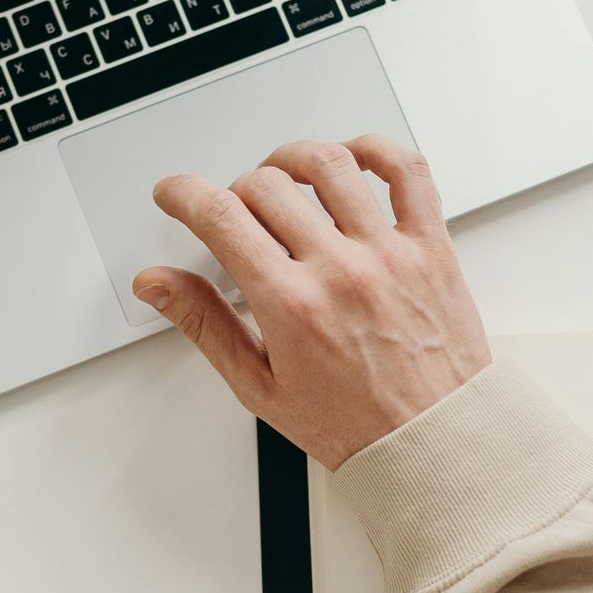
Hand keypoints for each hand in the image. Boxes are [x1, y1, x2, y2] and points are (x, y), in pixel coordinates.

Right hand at [132, 137, 490, 469]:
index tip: (175, 194)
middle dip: (234, 190)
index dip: (183, 194)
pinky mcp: (431, 247)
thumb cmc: (355, 425)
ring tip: (284, 177)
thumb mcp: (260, 387)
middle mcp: (340, 271)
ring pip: (331, 165)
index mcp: (292, 305)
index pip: (220, 218)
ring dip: (293, 158)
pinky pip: (409, 173)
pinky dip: (378, 149)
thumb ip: (204, 325)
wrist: (434, 443)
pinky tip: (354, 160)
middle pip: (266, 185)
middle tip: (235, 213)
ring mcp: (389, 253)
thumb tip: (157, 285)